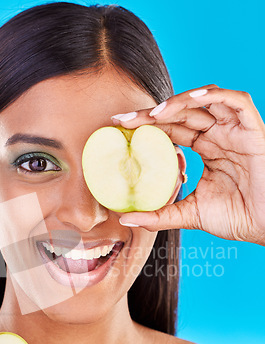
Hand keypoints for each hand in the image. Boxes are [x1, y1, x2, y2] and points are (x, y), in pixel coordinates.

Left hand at [113, 85, 264, 245]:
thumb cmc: (236, 218)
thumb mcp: (188, 213)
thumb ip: (158, 215)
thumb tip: (124, 219)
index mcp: (207, 149)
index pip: (172, 129)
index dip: (147, 125)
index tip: (120, 128)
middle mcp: (219, 135)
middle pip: (182, 113)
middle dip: (152, 114)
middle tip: (123, 120)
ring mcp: (235, 131)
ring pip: (206, 101)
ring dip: (178, 102)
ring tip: (153, 114)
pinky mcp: (253, 131)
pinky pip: (237, 102)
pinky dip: (215, 95)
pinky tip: (191, 99)